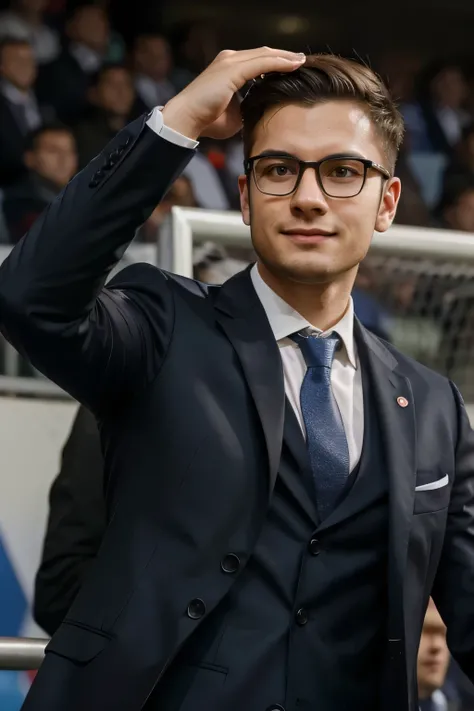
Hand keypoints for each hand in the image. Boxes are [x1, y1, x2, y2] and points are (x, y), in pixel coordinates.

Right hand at [161, 47, 305, 139]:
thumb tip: (262, 111)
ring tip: (302, 62)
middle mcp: (229, 59)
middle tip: (303, 62)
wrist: (187, 119)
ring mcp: (230, 62)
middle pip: (264, 54)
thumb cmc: (208, 120)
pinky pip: (261, 63)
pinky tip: (293, 66)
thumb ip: (249, 106)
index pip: (258, 61)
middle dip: (285, 57)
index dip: (277, 63)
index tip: (294, 69)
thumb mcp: (235, 113)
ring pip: (265, 55)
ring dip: (286, 58)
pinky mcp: (232, 69)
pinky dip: (279, 63)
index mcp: (229, 68)